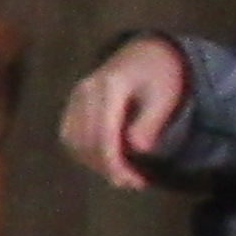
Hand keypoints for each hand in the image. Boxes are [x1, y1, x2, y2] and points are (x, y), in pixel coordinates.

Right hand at [60, 37, 188, 189]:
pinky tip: (105, 160)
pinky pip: (70, 136)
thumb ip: (150, 122)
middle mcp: (85, 91)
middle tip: (131, 183)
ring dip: (94, 163)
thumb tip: (136, 149)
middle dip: (107, 168)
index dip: (115, 163)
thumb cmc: (159, 75)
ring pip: (74, 142)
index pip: (104, 134)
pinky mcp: (72, 104)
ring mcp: (75, 97)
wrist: (145, 53)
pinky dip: (85, 153)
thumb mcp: (165, 96)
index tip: (133, 181)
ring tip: (120, 174)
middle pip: (87, 141)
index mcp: (110, 86)